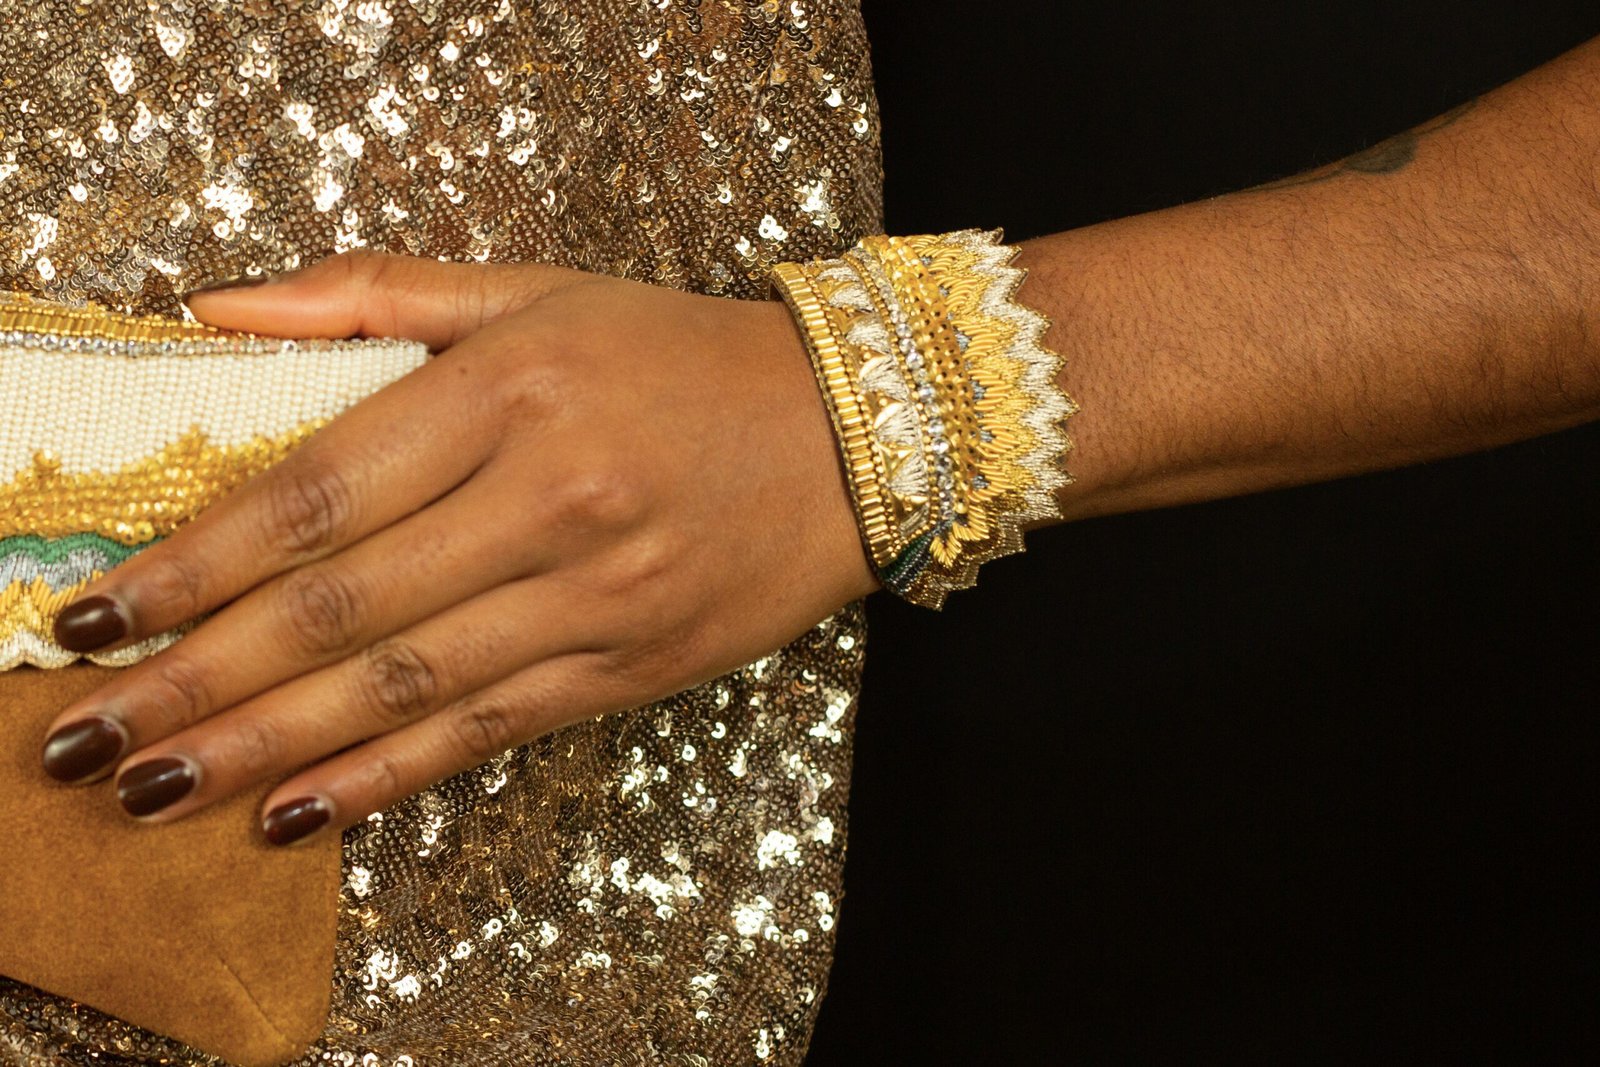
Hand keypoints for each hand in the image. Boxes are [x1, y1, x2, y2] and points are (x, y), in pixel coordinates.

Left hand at [40, 251, 875, 843]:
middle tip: (83, 733)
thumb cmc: (684, 355)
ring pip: (401, 688)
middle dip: (195, 679)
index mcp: (512, 391)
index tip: (95, 615)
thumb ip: (373, 295)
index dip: (190, 564)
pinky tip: (293, 814)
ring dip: (263, 748)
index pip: (316, 494)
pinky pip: (485, 733)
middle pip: (337, 609)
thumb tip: (213, 313)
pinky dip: (382, 780)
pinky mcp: (628, 670)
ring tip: (153, 786)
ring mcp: (594, 599)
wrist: (854, 435)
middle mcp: (549, 500)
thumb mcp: (538, 292)